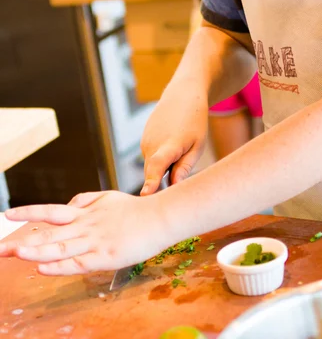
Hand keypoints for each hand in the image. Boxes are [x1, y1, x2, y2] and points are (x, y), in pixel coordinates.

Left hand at [0, 191, 166, 275]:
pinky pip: (78, 264)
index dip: (29, 212)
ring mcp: (95, 241)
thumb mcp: (107, 198)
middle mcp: (86, 225)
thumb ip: (86, 200)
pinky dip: (59, 267)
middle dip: (23, 240)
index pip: (52, 211)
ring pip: (60, 248)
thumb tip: (69, 203)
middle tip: (1, 249)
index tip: (8, 214)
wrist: (160, 217)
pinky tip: (43, 269)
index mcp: (86, 212)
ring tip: (15, 254)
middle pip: (50, 233)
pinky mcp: (106, 257)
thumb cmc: (136, 209)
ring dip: (36, 252)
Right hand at [141, 84, 208, 195]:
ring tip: (180, 149)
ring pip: (152, 166)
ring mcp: (146, 141)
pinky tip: (172, 145)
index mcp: (170, 145)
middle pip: (153, 173)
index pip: (157, 166)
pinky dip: (160, 159)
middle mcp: (152, 144)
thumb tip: (174, 187)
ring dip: (163, 169)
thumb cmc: (194, 122)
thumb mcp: (197, 145)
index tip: (145, 195)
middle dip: (160, 184)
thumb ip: (184, 167)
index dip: (151, 181)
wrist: (182, 96)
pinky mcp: (144, 140)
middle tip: (175, 185)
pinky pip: (151, 158)